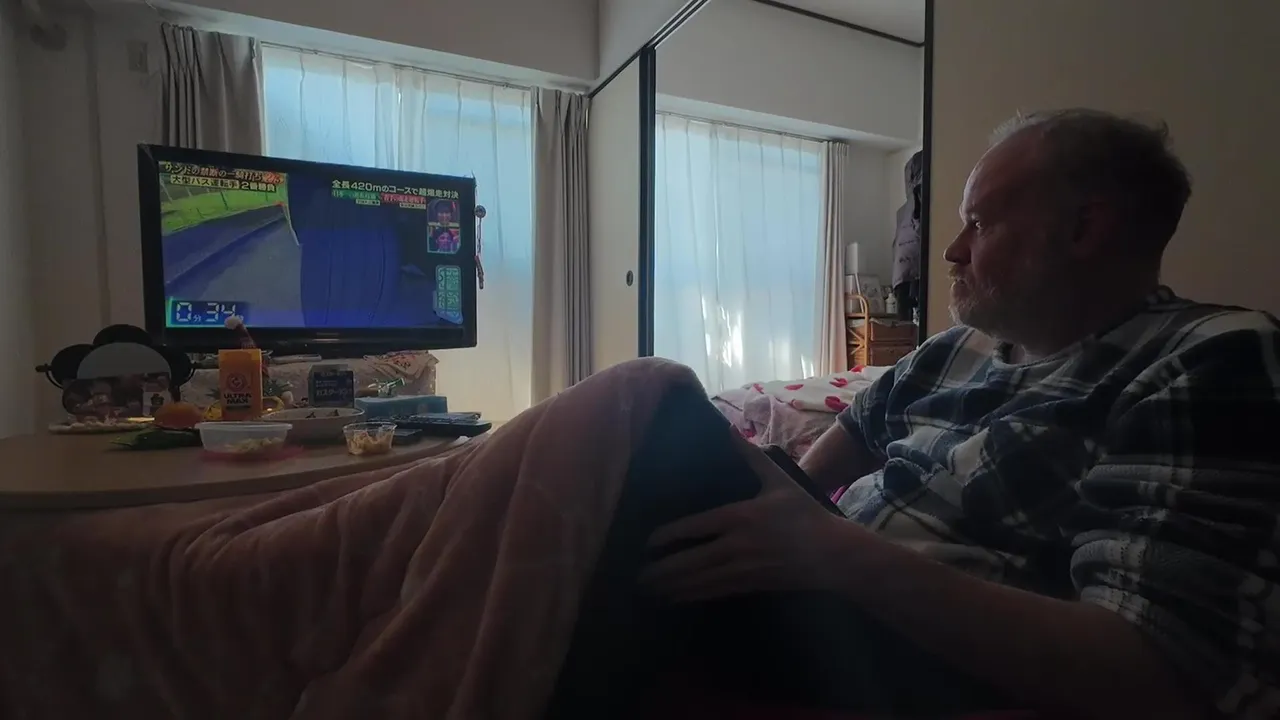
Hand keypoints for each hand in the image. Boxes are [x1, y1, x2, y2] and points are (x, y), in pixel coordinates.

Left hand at [639, 433, 862, 602]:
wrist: (833, 554)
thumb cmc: (804, 513)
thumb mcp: (778, 480)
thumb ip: (750, 456)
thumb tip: (729, 428)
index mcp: (740, 517)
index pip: (695, 528)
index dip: (667, 537)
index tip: (647, 542)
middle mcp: (737, 545)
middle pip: (690, 560)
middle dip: (661, 570)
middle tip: (636, 574)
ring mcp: (744, 569)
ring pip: (699, 580)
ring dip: (671, 586)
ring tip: (647, 589)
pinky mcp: (750, 585)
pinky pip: (713, 592)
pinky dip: (691, 596)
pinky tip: (675, 598)